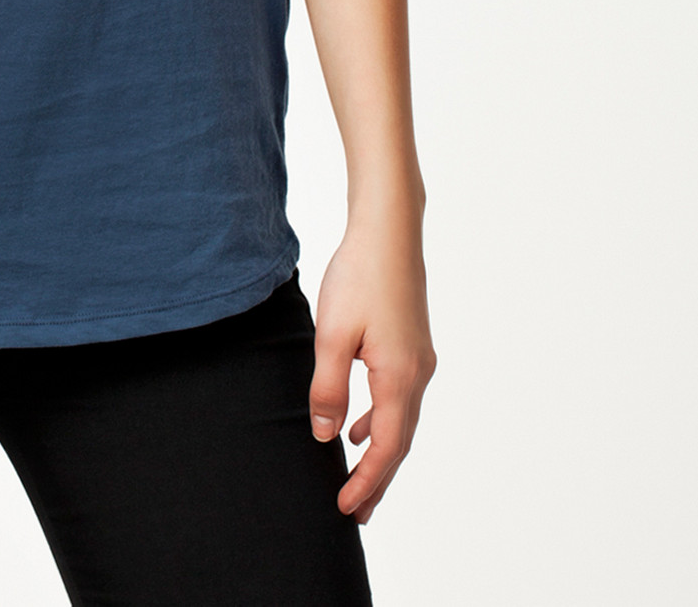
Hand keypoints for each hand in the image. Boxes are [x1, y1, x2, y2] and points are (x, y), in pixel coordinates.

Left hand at [308, 221, 436, 523]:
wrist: (389, 232)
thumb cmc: (359, 276)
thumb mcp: (332, 334)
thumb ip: (327, 388)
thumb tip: (326, 436)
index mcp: (399, 378)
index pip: (386, 448)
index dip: (367, 481)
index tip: (346, 507)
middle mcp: (418, 375)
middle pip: (398, 442)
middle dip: (377, 479)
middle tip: (357, 512)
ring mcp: (419, 360)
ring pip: (400, 421)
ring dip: (380, 452)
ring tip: (358, 478)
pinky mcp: (412, 346)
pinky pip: (399, 398)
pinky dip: (381, 420)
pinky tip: (359, 424)